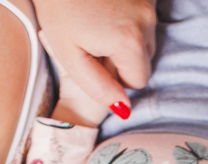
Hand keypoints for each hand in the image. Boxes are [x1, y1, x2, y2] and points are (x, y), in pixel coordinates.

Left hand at [34, 0, 156, 117]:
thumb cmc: (58, 9)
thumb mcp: (70, 55)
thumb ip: (98, 87)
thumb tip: (125, 109)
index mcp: (130, 42)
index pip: (138, 80)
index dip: (115, 77)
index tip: (94, 60)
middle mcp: (147, 21)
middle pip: (144, 59)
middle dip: (122, 57)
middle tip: (93, 41)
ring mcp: (149, 2)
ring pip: (145, 37)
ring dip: (125, 37)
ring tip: (97, 23)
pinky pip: (143, 17)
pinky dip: (127, 18)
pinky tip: (105, 8)